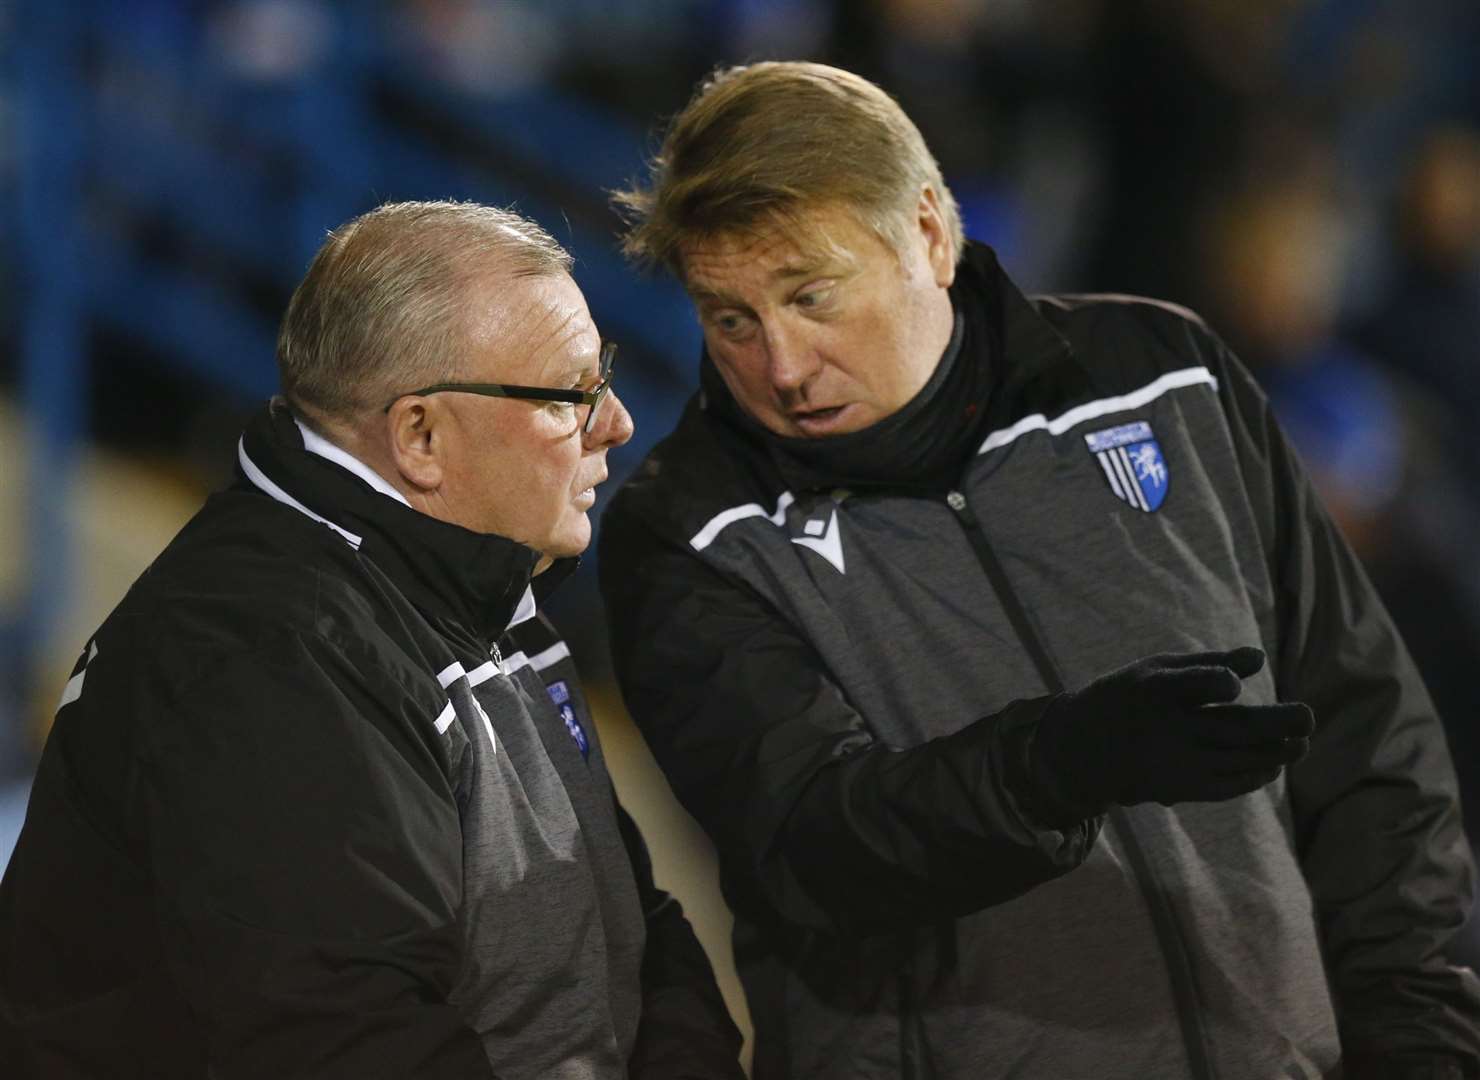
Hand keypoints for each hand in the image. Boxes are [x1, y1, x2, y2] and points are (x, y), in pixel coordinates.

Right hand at [1031, 648, 1313, 815]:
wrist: (1084, 748)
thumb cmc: (1130, 697)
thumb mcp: (1155, 670)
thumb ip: (1207, 664)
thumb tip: (1259, 659)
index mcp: (1153, 691)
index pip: (1191, 686)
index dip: (1215, 682)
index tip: (1233, 686)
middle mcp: (1164, 729)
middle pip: (1230, 729)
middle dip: (1275, 725)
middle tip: (1308, 716)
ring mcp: (1173, 763)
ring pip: (1238, 760)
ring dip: (1275, 752)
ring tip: (1302, 741)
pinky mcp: (1179, 789)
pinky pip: (1227, 785)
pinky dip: (1255, 775)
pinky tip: (1274, 763)